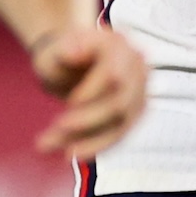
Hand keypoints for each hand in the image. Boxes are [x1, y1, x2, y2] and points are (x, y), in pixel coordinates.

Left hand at [31, 25, 146, 159]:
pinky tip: (74, 151)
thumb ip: (63, 51)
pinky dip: (99, 145)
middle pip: (122, 102)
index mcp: (118, 45)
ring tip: (59, 149)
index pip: (115, 74)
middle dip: (89, 121)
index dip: (94, 92)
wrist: (71, 60)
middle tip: (56, 129)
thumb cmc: (62, 54)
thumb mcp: (55, 49)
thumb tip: (72, 53)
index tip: (69, 102)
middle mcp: (136, 66)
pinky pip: (122, 132)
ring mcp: (139, 88)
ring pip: (123, 122)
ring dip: (92, 140)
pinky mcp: (135, 109)